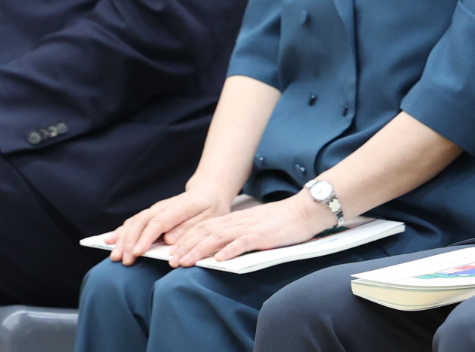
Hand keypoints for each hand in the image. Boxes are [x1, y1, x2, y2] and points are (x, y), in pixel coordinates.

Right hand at [105, 188, 233, 264]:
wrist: (208, 192)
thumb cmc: (211, 207)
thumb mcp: (210, 218)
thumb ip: (190, 228)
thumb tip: (169, 240)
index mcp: (178, 207)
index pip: (158, 222)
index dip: (146, 237)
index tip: (137, 252)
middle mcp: (162, 207)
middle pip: (141, 223)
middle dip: (129, 242)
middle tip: (124, 260)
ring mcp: (155, 210)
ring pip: (134, 222)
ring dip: (122, 239)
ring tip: (114, 256)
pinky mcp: (151, 215)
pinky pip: (133, 223)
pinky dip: (121, 233)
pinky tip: (110, 242)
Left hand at [165, 191, 334, 266]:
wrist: (303, 211)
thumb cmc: (280, 221)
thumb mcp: (253, 226)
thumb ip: (236, 235)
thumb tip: (218, 248)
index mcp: (234, 220)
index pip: (205, 228)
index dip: (186, 239)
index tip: (172, 252)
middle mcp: (238, 222)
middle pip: (206, 232)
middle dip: (186, 247)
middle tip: (170, 261)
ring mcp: (250, 228)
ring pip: (218, 238)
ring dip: (200, 250)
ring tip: (186, 262)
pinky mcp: (263, 235)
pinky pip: (243, 243)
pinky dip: (229, 250)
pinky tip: (218, 259)